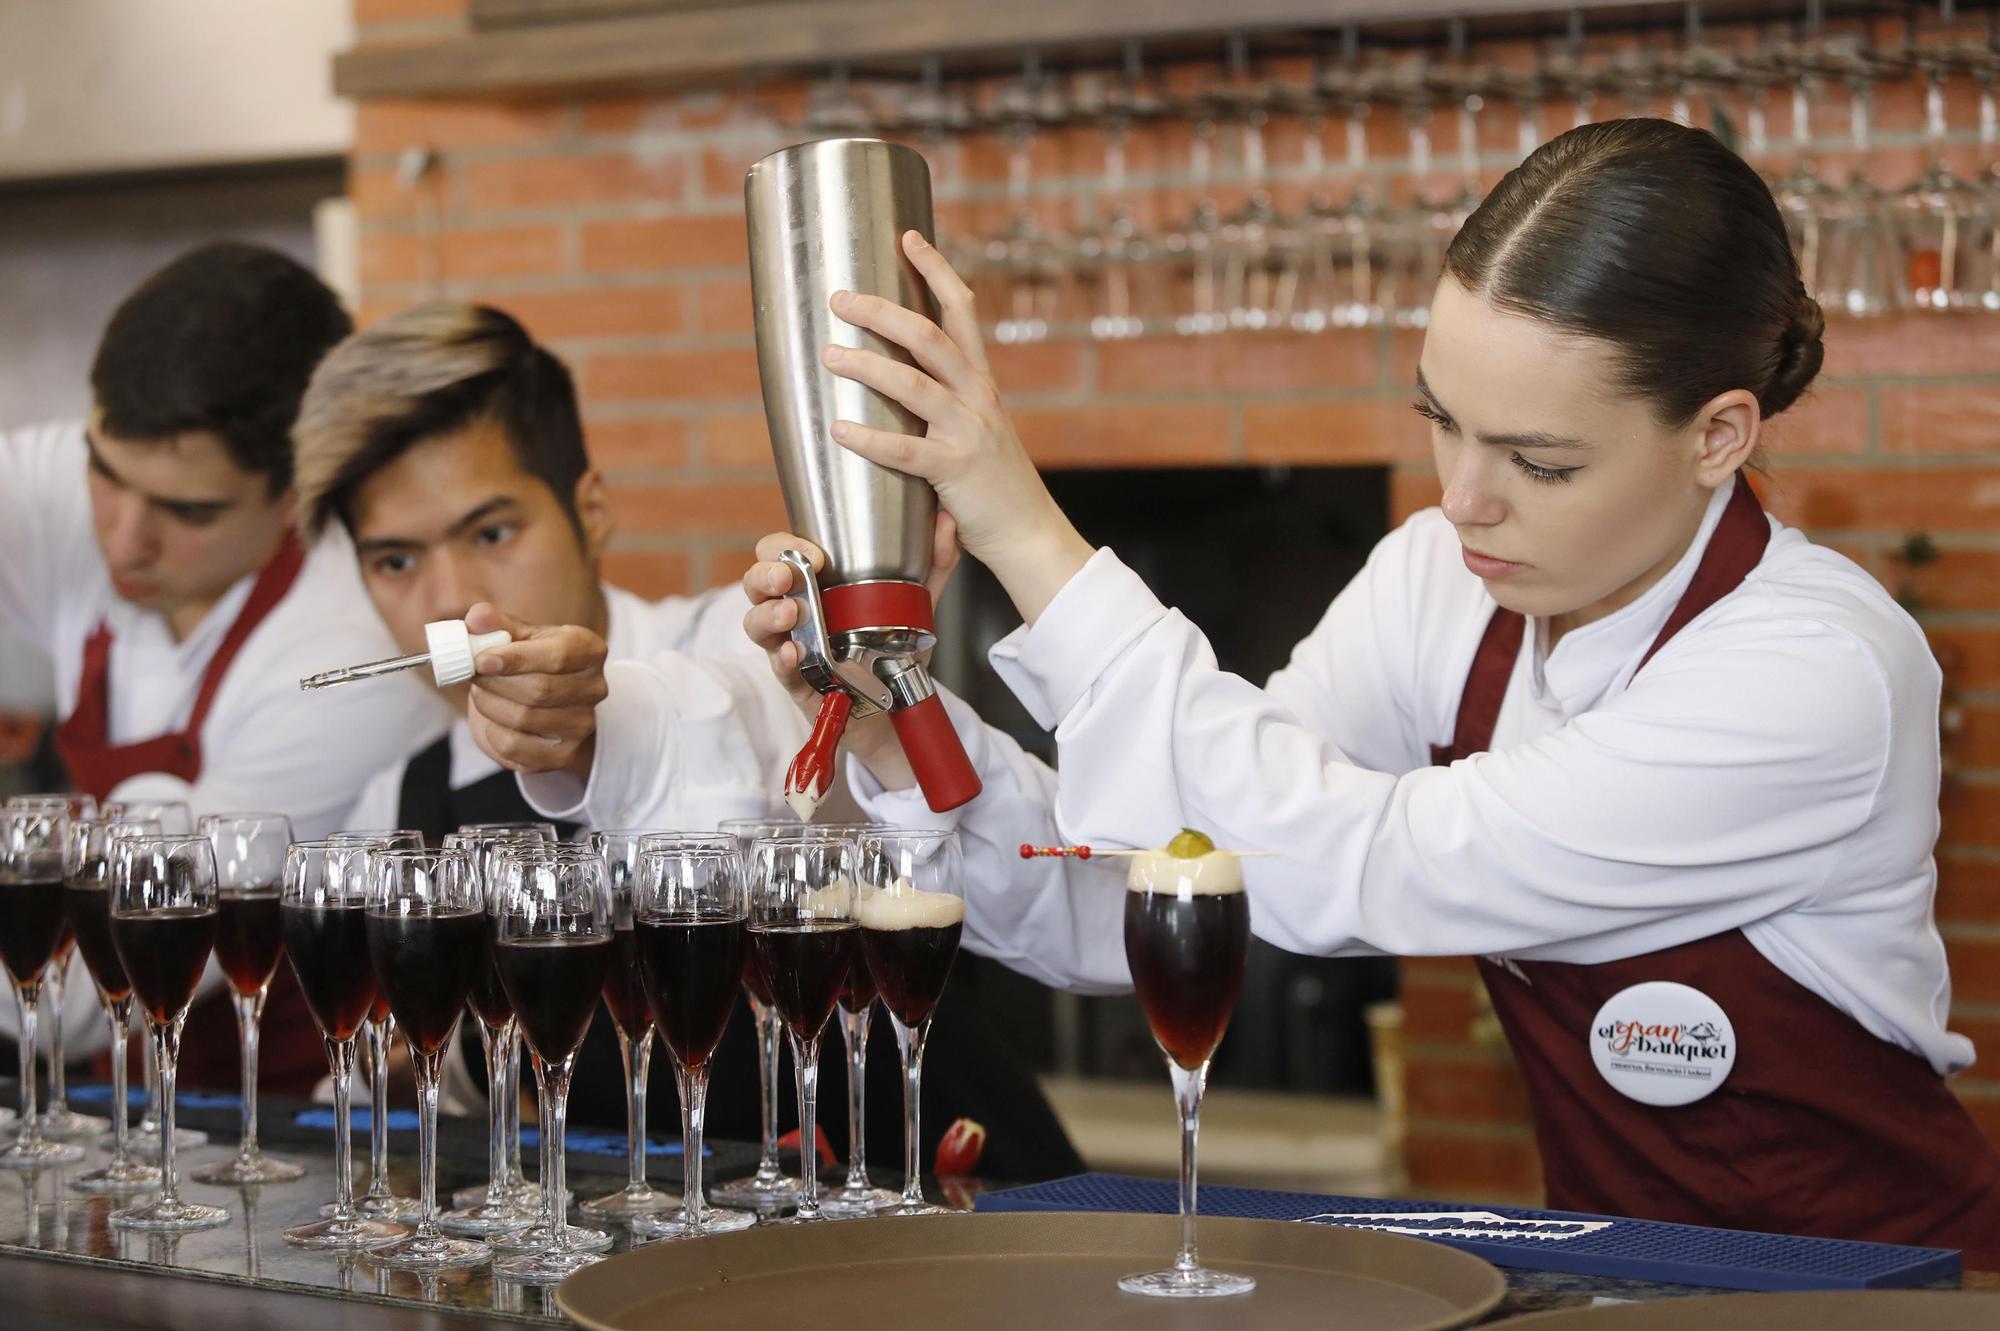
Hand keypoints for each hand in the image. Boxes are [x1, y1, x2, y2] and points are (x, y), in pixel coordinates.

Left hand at [461, 602, 607, 780]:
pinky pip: (514, 746)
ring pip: (523, 718)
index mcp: (589, 650)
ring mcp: (582, 725)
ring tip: (483, 693)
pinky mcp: (563, 755)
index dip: (516, 658)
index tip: (480, 660)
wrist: (550, 706)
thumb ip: (497, 625)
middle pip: (538, 689)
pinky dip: (492, 732)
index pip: (557, 655)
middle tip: (472, 675)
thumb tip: (477, 617)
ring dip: (489, 704)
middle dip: (495, 682)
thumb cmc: (532, 663)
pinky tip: (493, 720)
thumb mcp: (519, 637)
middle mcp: (594, 688)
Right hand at [741, 512, 958, 789]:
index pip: (780, 552)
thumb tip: (947, 524)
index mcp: (814, 585)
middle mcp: (795, 611)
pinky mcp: (796, 681)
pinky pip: (778, 668)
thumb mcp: (915, 606)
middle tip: (787, 577)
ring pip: (756, 623)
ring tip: (791, 614)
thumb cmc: (892, 652)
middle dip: (766, 574)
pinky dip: (783, 659)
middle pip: (756, 582)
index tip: (815, 553)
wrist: (897, 706)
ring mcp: (791, 645)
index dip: (786, 546)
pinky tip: (794, 652)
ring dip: (768, 615)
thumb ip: (932, 567)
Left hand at [822, 230, 1093, 624]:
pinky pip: (905, 450)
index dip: (936, 269)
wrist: (1029, 532)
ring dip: (867, 364)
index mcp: (981, 382)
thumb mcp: (977, 430)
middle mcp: (977, 397)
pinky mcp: (955, 471)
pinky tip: (839, 430)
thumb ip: (944, 407)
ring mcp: (968, 431)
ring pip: (914, 384)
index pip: (962, 310)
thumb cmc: (993, 485)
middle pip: (929, 335)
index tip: (908, 237)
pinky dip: (869, 438)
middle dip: (882, 311)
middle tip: (840, 298)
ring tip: (830, 353)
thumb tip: (894, 384)